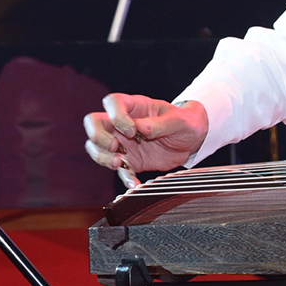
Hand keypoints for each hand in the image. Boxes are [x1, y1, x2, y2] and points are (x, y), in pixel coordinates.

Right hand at [82, 93, 209, 188]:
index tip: (132, 130)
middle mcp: (123, 124)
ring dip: (103, 158)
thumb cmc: (184, 122)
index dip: (116, 116)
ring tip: (120, 164)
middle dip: (98, 137)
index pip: (112, 103)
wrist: (192, 141)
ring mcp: (124, 143)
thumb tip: (140, 127)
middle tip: (115, 147)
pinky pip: (119, 170)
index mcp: (135, 107)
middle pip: (94, 123)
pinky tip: (134, 183)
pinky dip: (124, 178)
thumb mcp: (178, 121)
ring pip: (97, 148)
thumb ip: (160, 124)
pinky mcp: (131, 161)